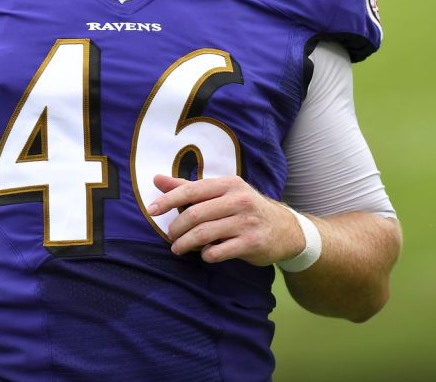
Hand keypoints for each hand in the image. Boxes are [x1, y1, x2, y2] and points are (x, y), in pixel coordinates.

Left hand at [146, 174, 305, 265]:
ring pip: (204, 234)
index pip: (191, 190)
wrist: (284, 229)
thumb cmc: (245, 208)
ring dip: (185, 244)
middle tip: (170, 236)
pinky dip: (206, 255)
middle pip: (195, 214)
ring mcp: (246, 222)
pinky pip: (218, 252)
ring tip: (178, 248)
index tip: (151, 210)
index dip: (168, 200)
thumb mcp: (222, 193)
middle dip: (176, 228)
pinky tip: (205, 254)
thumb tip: (157, 179)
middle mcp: (239, 200)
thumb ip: (189, 188)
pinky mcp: (251, 243)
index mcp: (229, 184)